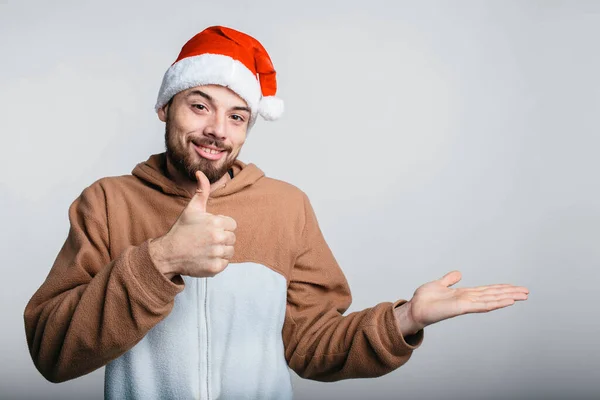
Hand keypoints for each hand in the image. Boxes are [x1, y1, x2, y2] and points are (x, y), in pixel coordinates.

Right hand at [149, 170, 236, 279]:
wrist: (168, 253)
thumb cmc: (181, 230)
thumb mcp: (192, 209)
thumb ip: (202, 191)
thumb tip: (201, 173)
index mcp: (216, 223)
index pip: (232, 225)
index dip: (222, 226)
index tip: (210, 228)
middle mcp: (218, 238)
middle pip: (232, 238)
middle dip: (222, 238)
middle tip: (206, 239)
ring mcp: (217, 254)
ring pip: (230, 251)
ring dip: (221, 250)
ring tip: (206, 248)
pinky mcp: (215, 268)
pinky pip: (225, 263)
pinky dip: (217, 262)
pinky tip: (206, 257)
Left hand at [395, 271, 528, 334]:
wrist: (415, 309)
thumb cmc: (424, 300)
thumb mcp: (438, 285)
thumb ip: (449, 280)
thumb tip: (458, 274)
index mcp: (464, 294)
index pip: (487, 291)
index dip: (501, 289)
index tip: (514, 287)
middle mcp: (468, 299)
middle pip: (493, 295)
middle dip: (510, 293)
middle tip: (527, 292)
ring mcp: (466, 304)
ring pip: (492, 299)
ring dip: (507, 297)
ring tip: (522, 295)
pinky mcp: (462, 308)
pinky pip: (482, 305)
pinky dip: (495, 303)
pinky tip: (507, 301)